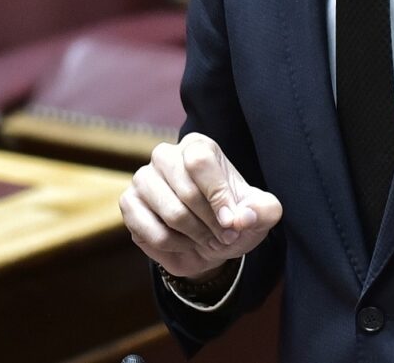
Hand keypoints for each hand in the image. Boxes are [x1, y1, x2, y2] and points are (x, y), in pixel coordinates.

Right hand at [119, 132, 283, 279]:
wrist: (208, 243)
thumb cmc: (233, 220)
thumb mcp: (259, 215)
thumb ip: (264, 211)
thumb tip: (243, 217)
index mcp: (197, 146)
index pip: (200, 161)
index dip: (218, 196)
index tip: (232, 222)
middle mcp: (165, 155)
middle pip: (186, 190)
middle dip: (210, 222)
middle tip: (224, 237)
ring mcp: (142, 179)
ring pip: (171, 213)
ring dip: (196, 236)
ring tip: (208, 240)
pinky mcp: (129, 205)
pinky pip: (153, 233)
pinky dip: (176, 246)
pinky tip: (185, 243)